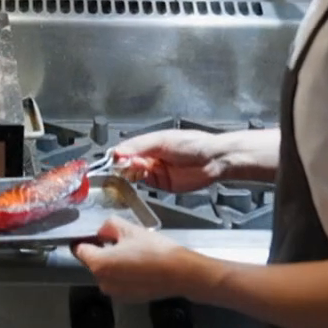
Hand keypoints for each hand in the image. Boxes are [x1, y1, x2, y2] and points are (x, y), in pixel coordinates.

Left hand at [73, 217, 196, 302]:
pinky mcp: (127, 299)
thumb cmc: (154, 249)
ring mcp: (114, 293)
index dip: (86, 239)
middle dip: (103, 251)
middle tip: (124, 241)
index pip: (79, 249)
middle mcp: (101, 282)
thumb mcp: (129, 228)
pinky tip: (141, 266)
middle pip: (94, 262)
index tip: (98, 234)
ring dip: (114, 263)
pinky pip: (118, 282)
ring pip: (107, 272)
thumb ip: (108, 226)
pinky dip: (124, 275)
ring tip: (135, 254)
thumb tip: (101, 232)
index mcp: (98, 264)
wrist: (180, 273)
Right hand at [111, 130, 227, 193]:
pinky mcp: (161, 185)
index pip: (126, 149)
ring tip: (132, 171)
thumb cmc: (193, 144)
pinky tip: (139, 179)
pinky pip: (146, 186)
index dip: (118, 155)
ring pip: (134, 175)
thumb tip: (118, 151)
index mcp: (149, 143)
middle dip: (123, 166)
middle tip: (121, 167)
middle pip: (127, 164)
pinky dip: (139, 184)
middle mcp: (150, 157)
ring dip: (130, 175)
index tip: (113, 159)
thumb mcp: (162, 141)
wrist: (214, 160)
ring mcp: (155, 172)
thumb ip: (139, 146)